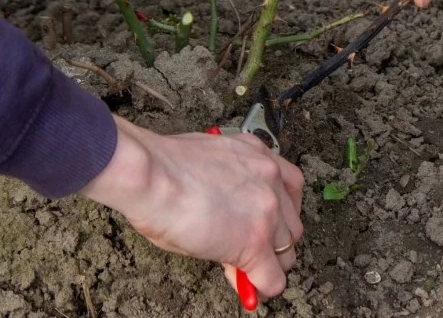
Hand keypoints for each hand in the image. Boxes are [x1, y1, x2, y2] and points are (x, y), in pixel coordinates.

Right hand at [78, 115, 303, 298]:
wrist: (151, 175)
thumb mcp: (208, 166)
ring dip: (269, 263)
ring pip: (287, 252)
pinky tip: (248, 288)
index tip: (261, 225)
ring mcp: (267, 211)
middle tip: (250, 248)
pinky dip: (261, 287)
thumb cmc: (163, 166)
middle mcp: (270, 178)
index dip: (274, 213)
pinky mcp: (255, 243)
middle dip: (274, 239)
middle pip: (291, 223)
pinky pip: (272, 279)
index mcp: (258, 153)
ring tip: (246, 269)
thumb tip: (228, 220)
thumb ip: (230, 189)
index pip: (288, 188)